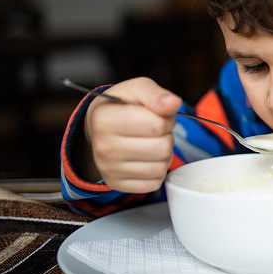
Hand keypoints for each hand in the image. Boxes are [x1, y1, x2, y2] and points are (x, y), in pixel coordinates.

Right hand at [84, 77, 181, 192]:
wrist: (99, 126)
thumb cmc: (122, 105)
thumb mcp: (137, 89)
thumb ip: (156, 94)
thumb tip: (173, 103)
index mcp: (105, 120)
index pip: (157, 125)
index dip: (166, 118)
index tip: (158, 115)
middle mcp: (104, 147)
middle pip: (162, 148)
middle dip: (167, 136)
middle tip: (156, 130)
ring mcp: (109, 169)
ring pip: (161, 167)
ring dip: (164, 154)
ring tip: (152, 142)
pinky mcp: (117, 184)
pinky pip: (154, 183)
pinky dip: (157, 170)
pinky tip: (147, 158)